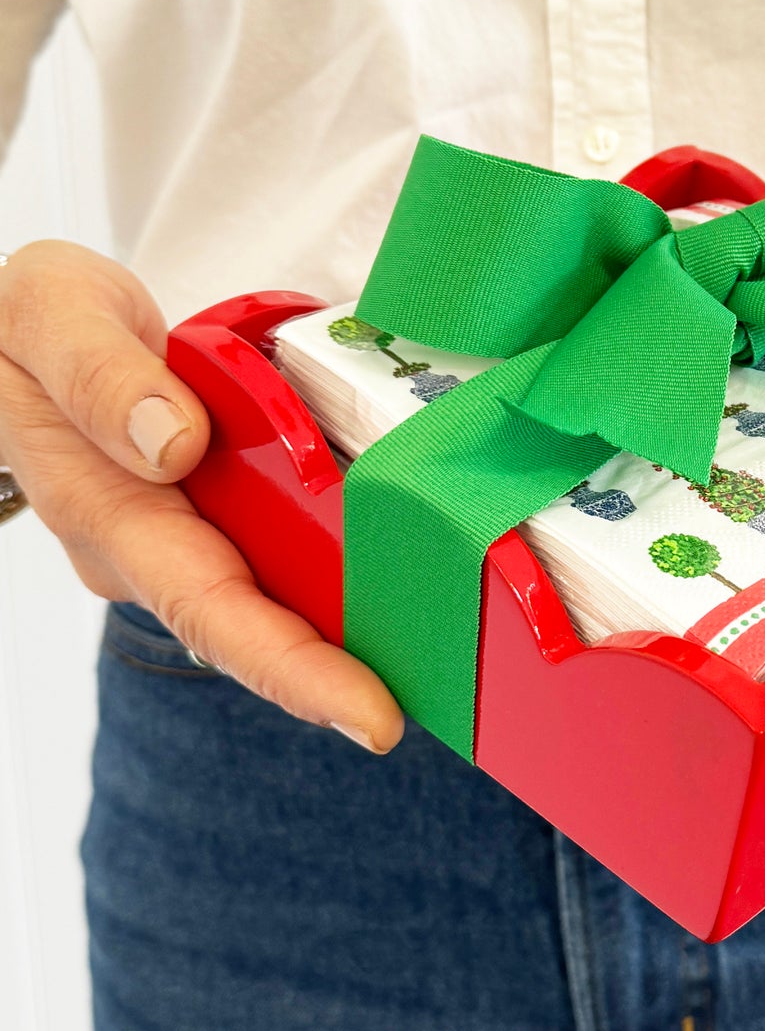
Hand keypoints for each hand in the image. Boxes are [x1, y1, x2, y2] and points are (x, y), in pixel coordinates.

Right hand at [0, 241, 403, 751]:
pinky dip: (353, 566)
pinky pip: (292, 550)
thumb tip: (173, 443)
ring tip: (456, 656)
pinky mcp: (223, 514)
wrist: (28, 330)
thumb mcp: (54, 314)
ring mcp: (191, 536)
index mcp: (110, 511)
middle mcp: (155, 547)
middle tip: (446, 703)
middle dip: (349, 676)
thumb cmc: (39, 324)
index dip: (293, 669)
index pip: (208, 607)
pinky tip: (422, 571)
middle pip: (261, 625)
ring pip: (284, 595)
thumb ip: (103, 376)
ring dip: (361, 630)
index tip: (372, 715)